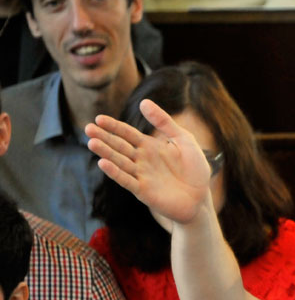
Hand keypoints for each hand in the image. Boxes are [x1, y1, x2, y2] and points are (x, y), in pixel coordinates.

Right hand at [85, 99, 212, 225]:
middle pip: (119, 146)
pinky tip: (103, 163)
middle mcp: (142, 160)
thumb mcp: (184, 140)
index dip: (114, 126)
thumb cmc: (195, 169)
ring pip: (120, 162)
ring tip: (92, 142)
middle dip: (104, 137)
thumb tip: (143, 102)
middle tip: (88, 128)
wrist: (201, 197)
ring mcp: (141, 175)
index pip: (127, 133)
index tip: (99, 119)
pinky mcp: (144, 191)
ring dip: (106, 153)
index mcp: (150, 147)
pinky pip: (127, 180)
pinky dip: (115, 173)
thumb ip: (164, 122)